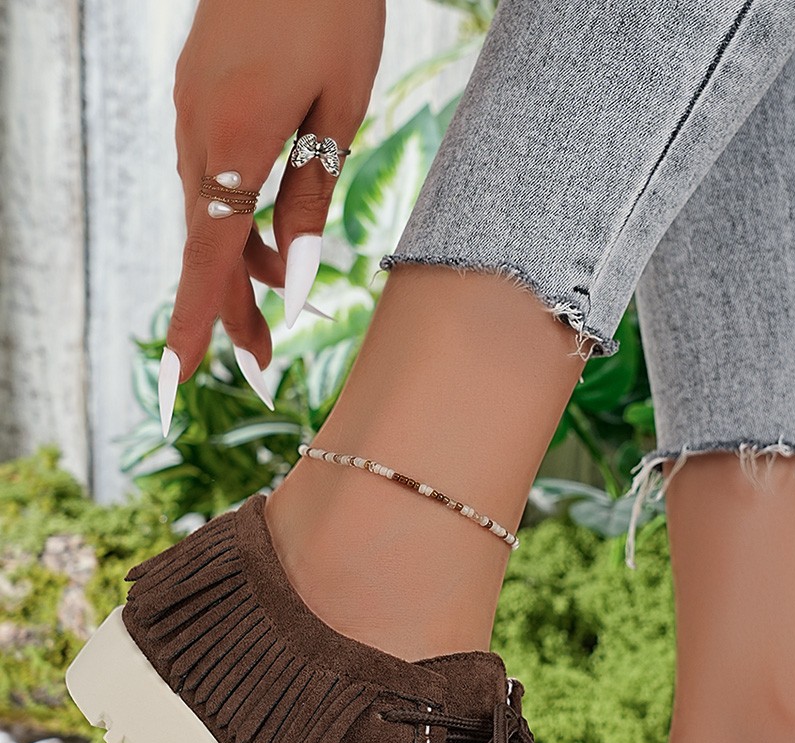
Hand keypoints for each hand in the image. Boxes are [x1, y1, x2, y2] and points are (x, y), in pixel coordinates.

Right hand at [159, 0, 385, 434]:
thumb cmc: (335, 12)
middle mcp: (198, 130)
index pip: (208, 255)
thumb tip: (295, 280)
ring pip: (210, 213)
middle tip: (266, 362)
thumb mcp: (340, 112)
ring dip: (243, 264)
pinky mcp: (198, 95)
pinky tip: (273, 235)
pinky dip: (239, 218)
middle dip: (233, 309)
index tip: (176, 378)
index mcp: (235, 139)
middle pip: (207, 245)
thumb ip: (311, 195)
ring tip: (285, 300)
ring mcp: (190, 110)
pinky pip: (212, 177)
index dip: (195, 320)